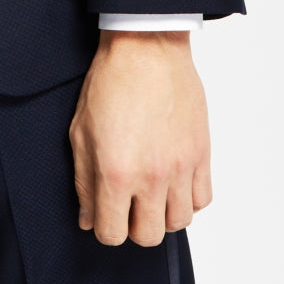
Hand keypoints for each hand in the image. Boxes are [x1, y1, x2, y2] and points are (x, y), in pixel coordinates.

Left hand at [69, 30, 210, 246]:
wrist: (145, 47)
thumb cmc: (110, 82)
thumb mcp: (80, 131)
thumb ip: (84, 181)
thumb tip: (89, 218)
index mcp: (116, 172)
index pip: (112, 233)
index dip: (104, 227)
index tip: (103, 213)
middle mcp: (152, 176)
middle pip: (148, 236)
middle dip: (133, 225)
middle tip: (127, 203)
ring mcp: (181, 166)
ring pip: (179, 222)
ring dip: (162, 213)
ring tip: (150, 191)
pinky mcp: (201, 153)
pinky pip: (203, 199)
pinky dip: (188, 198)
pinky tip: (173, 181)